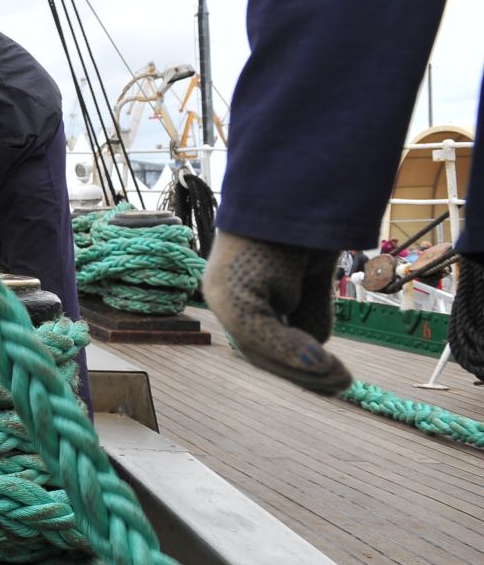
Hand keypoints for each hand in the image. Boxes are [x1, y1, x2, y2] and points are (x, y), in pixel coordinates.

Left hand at [204, 231, 350, 393]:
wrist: (294, 182)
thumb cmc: (302, 225)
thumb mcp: (310, 278)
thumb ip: (308, 313)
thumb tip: (317, 352)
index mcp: (239, 292)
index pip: (263, 342)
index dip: (297, 365)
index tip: (332, 377)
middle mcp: (224, 294)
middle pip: (260, 350)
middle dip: (302, 372)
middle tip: (342, 383)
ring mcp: (222, 293)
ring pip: (258, 347)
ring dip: (300, 366)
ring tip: (339, 377)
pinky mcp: (229, 290)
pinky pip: (257, 331)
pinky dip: (290, 350)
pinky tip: (321, 362)